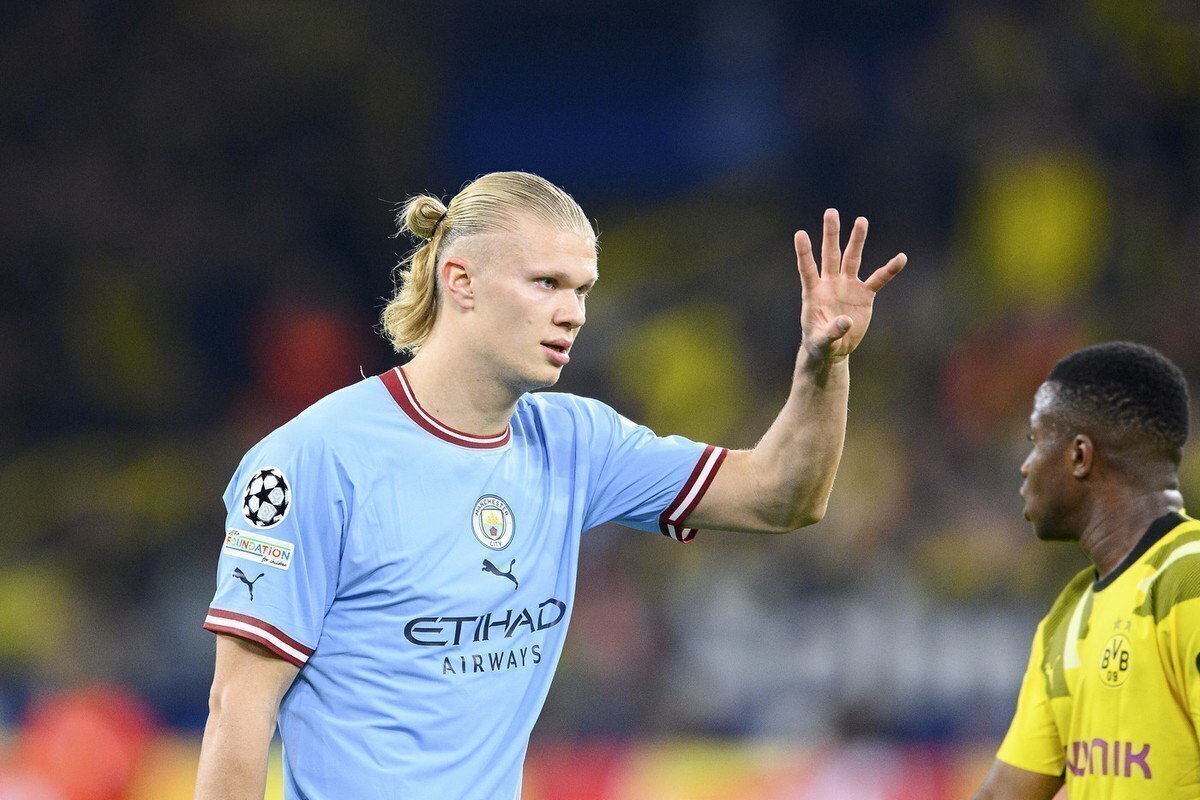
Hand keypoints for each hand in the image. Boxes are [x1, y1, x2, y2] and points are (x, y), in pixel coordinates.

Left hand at [795, 209, 905, 360]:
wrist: (834, 348)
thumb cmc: (820, 343)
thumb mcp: (822, 341)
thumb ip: (831, 332)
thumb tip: (847, 321)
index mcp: (814, 292)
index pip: (807, 268)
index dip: (804, 252)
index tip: (800, 234)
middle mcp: (830, 284)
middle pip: (830, 254)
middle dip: (831, 234)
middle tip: (831, 211)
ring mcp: (847, 286)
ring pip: (852, 259)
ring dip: (856, 241)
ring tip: (861, 221)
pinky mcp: (864, 295)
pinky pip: (878, 279)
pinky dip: (889, 270)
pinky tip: (901, 258)